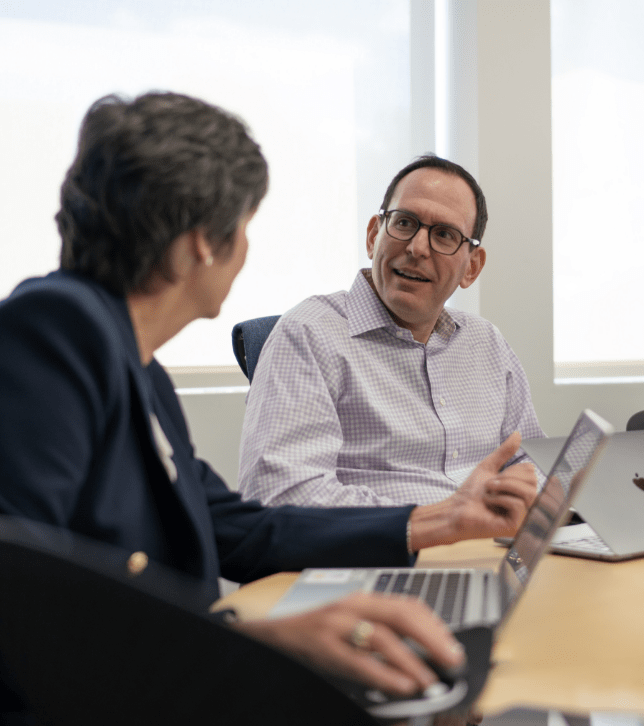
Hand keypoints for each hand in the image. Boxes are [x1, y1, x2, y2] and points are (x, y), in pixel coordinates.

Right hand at [234, 591, 464, 696]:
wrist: (272, 637)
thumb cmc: (315, 635)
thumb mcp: (349, 625)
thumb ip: (379, 632)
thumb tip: (420, 652)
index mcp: (362, 601)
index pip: (407, 604)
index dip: (435, 625)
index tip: (453, 644)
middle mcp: (352, 606)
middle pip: (401, 614)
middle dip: (433, 637)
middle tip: (454, 660)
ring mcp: (337, 625)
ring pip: (382, 636)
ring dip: (412, 660)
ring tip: (430, 681)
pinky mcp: (324, 647)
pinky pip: (359, 661)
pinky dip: (384, 674)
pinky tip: (402, 686)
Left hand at [410, 432, 537, 549]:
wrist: (455, 509)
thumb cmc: (471, 493)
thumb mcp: (489, 467)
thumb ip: (504, 452)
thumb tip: (517, 434)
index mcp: (522, 492)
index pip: (532, 472)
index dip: (512, 470)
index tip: (496, 477)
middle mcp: (526, 505)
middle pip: (533, 481)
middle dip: (507, 477)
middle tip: (490, 485)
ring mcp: (523, 517)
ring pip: (529, 492)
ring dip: (503, 486)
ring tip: (489, 491)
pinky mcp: (516, 526)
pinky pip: (518, 504)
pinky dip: (499, 499)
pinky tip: (489, 504)